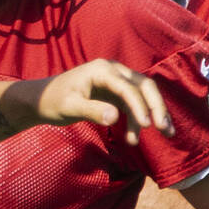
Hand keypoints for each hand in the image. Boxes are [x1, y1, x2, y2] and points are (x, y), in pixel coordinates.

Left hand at [18, 59, 173, 144]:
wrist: (43, 100)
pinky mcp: (115, 93)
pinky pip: (133, 105)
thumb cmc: (53, 101)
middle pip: (143, 86)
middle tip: (165, 128)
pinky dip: (137, 120)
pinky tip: (133, 138)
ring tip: (163, 135)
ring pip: (143, 95)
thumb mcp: (69, 107)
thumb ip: (91, 111)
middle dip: (156, 107)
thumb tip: (114, 117)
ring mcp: (115, 81)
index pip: (128, 87)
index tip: (147, 125)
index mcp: (102, 70)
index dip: (140, 106)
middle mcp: (113, 71)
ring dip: (152, 114)